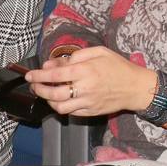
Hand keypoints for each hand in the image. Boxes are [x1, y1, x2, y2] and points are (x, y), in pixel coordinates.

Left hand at [26, 46, 157, 117]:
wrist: (136, 87)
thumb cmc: (118, 67)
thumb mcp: (100, 52)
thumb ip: (77, 55)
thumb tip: (55, 63)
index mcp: (86, 70)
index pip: (55, 74)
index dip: (39, 75)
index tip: (30, 75)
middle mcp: (84, 88)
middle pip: (53, 93)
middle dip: (39, 89)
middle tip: (34, 85)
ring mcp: (87, 102)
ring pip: (59, 106)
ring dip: (48, 100)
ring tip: (45, 93)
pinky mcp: (90, 112)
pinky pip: (70, 113)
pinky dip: (61, 107)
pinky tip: (60, 100)